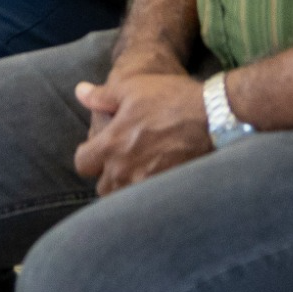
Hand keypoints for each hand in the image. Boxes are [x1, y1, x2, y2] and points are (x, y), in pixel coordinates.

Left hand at [73, 70, 210, 195]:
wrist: (212, 115)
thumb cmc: (170, 98)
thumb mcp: (130, 88)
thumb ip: (101, 96)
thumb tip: (80, 92)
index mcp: (111, 146)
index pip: (82, 164)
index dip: (88, 156)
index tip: (98, 150)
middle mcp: (125, 170)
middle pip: (102, 188)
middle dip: (107, 176)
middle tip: (119, 162)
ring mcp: (147, 184)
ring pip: (124, 199)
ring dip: (125, 189)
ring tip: (136, 174)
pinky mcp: (167, 191)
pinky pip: (149, 203)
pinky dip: (148, 197)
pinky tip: (156, 181)